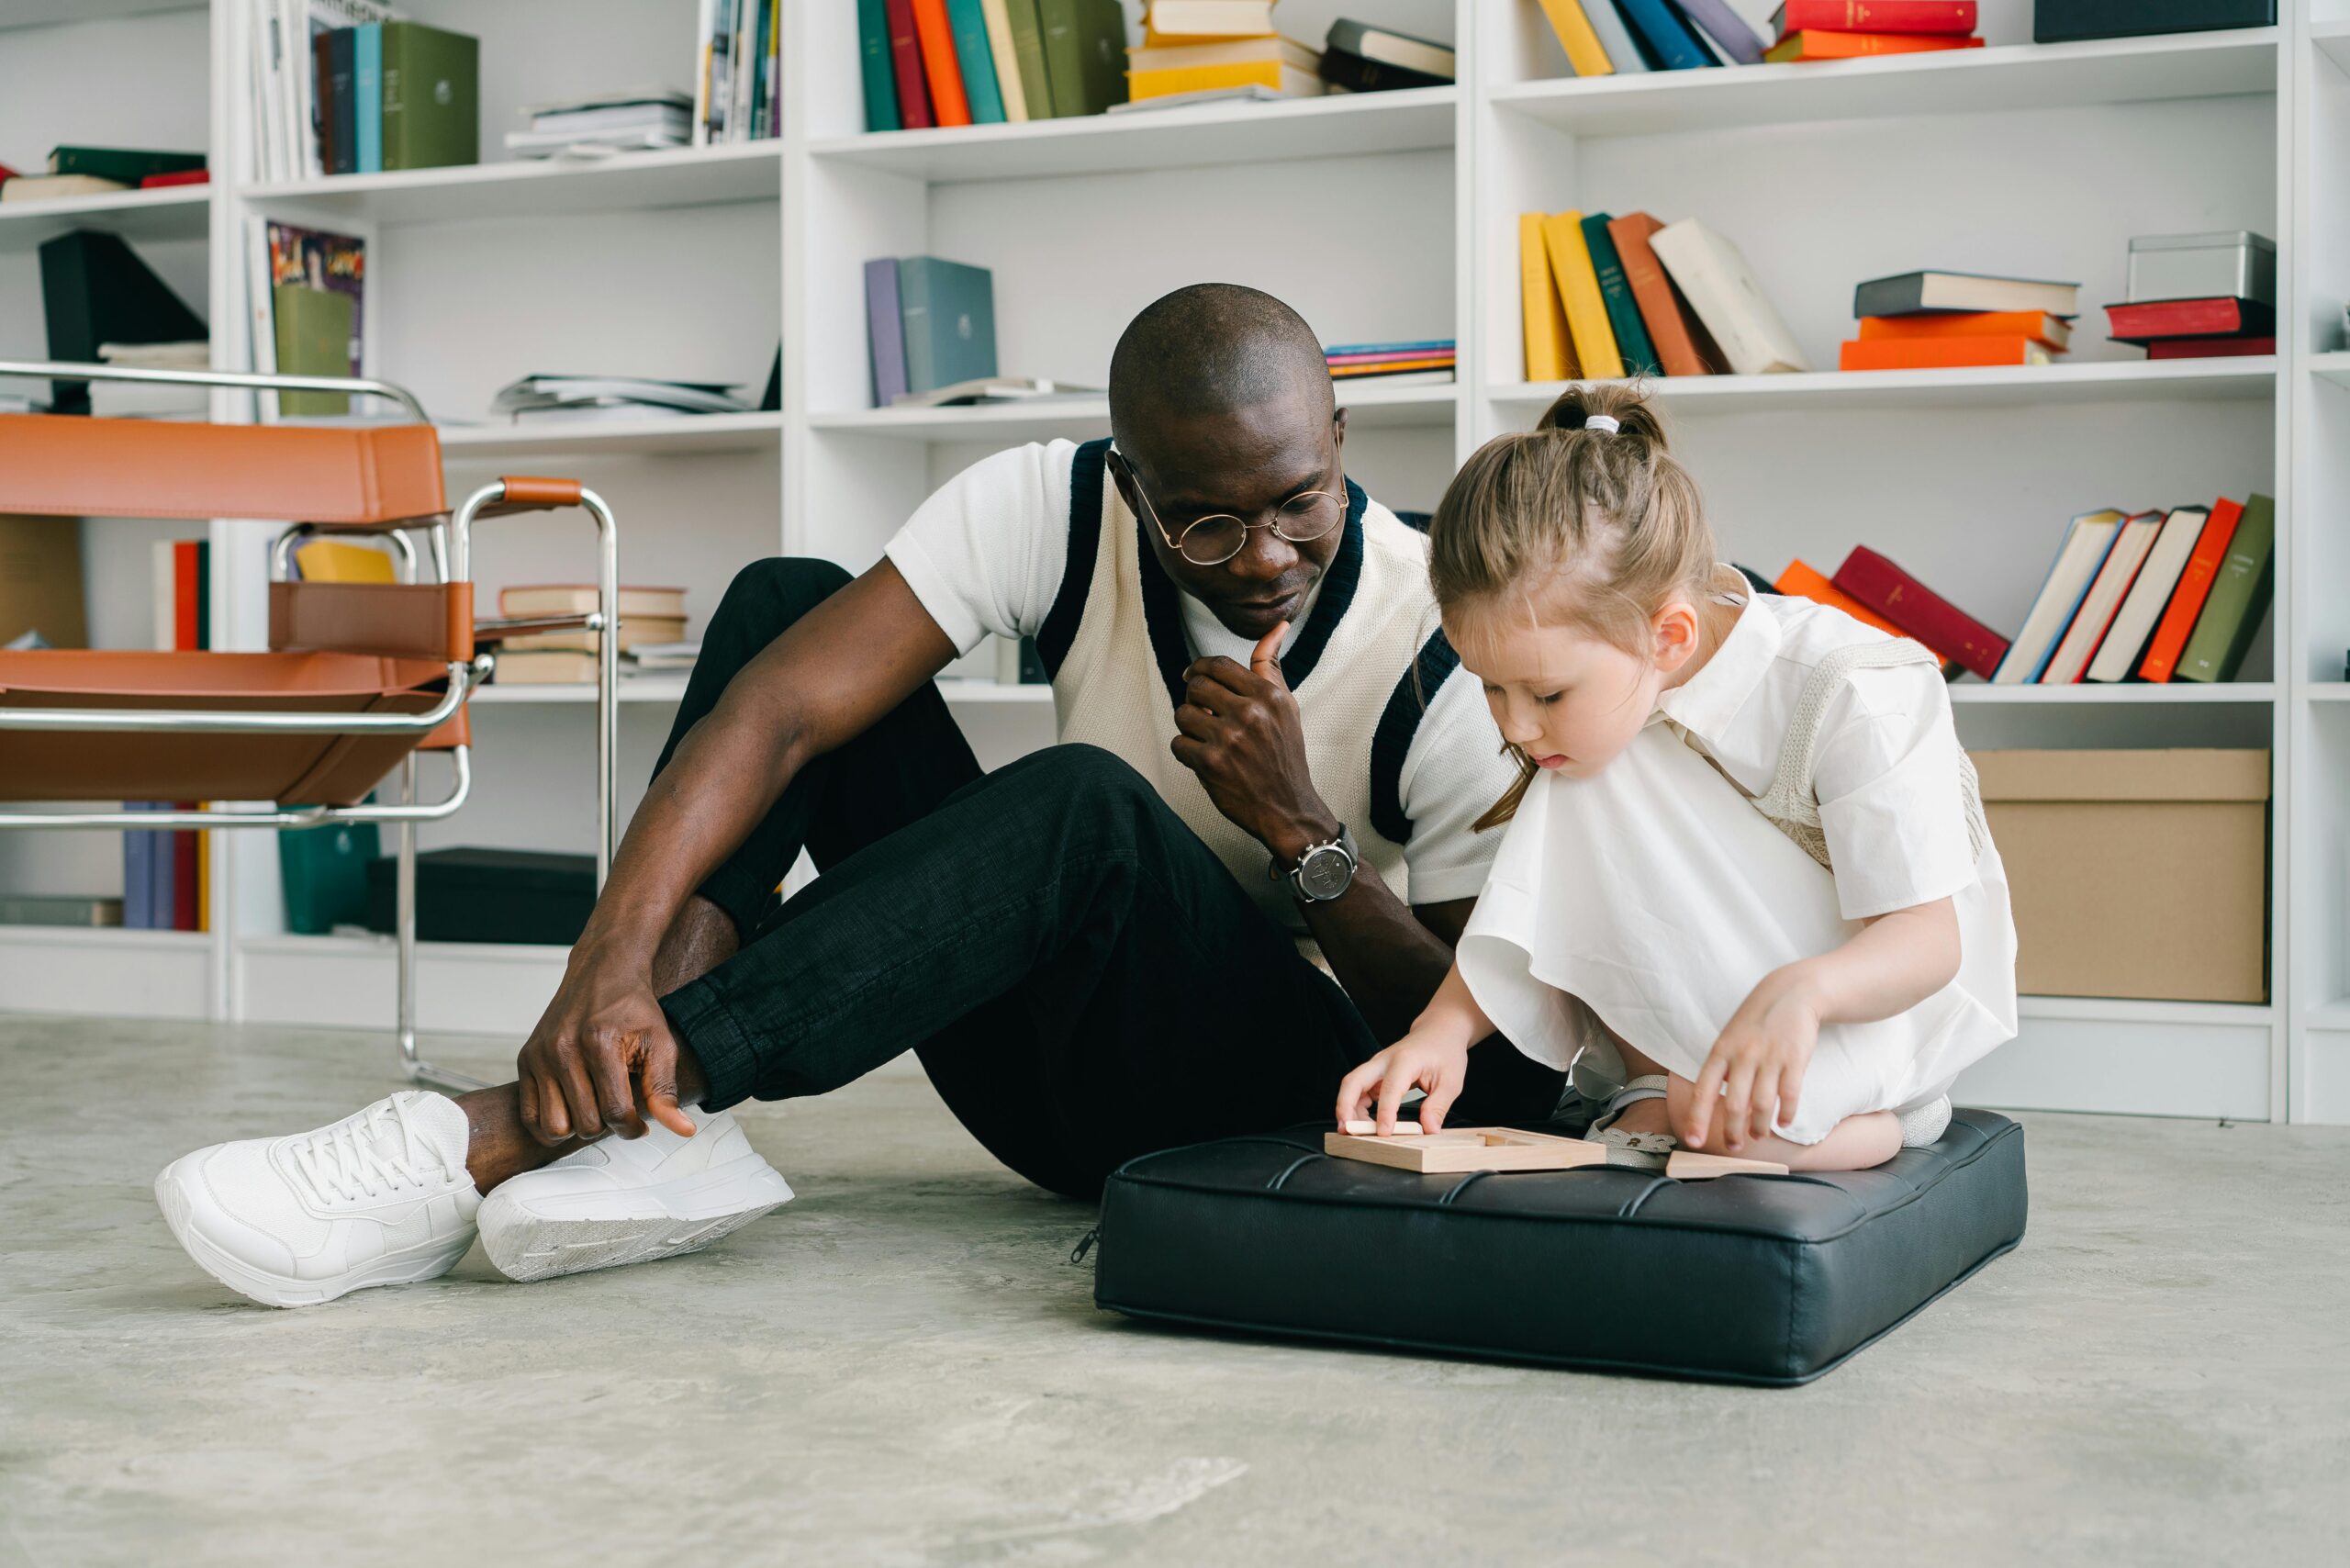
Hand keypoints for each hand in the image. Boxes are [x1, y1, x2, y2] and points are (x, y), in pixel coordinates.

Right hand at [515, 941, 698, 1144]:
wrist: (602, 971)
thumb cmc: (632, 1007)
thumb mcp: (660, 1043)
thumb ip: (665, 1089)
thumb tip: (683, 1130)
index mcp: (599, 1043)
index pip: (615, 1111)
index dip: (632, 1128)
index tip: (640, 1125)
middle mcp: (563, 1049)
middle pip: (585, 1123)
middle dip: (608, 1127)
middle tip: (619, 1110)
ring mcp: (539, 1055)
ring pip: (554, 1127)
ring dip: (578, 1127)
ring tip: (595, 1109)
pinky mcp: (525, 1059)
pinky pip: (529, 1115)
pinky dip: (550, 1124)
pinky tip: (572, 1112)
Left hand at [1169, 623, 1335, 862]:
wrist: (1288, 808)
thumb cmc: (1285, 755)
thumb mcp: (1286, 707)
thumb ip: (1271, 667)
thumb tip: (1277, 627)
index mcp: (1269, 695)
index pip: (1219, 664)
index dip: (1199, 669)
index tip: (1193, 678)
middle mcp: (1251, 712)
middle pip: (1196, 685)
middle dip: (1193, 699)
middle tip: (1202, 713)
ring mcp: (1230, 738)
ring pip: (1183, 714)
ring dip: (1189, 727)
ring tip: (1205, 738)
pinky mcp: (1212, 763)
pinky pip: (1179, 744)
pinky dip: (1186, 752)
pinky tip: (1204, 759)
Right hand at [1335, 1026, 1471, 1134]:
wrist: (1439, 1032)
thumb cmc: (1445, 1052)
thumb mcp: (1451, 1082)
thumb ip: (1437, 1107)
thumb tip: (1429, 1130)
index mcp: (1406, 1060)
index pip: (1390, 1088)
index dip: (1385, 1112)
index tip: (1383, 1132)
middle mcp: (1384, 1060)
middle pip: (1353, 1081)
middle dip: (1345, 1106)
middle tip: (1347, 1130)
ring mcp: (1377, 1066)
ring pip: (1351, 1086)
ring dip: (1347, 1109)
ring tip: (1355, 1131)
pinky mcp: (1375, 1073)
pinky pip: (1358, 1090)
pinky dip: (1355, 1107)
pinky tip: (1364, 1122)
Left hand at [1682, 966, 1822, 1152]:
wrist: (1791, 993)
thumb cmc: (1755, 1022)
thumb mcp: (1729, 1038)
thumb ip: (1722, 1068)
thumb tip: (1716, 1104)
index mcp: (1721, 1051)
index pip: (1703, 1090)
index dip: (1697, 1118)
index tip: (1692, 1140)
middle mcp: (1743, 1056)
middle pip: (1734, 1104)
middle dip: (1732, 1131)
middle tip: (1733, 1146)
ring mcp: (1769, 1057)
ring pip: (1762, 1104)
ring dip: (1759, 1126)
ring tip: (1757, 1135)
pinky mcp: (1794, 1058)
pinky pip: (1790, 1094)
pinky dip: (1786, 1113)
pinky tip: (1783, 1122)